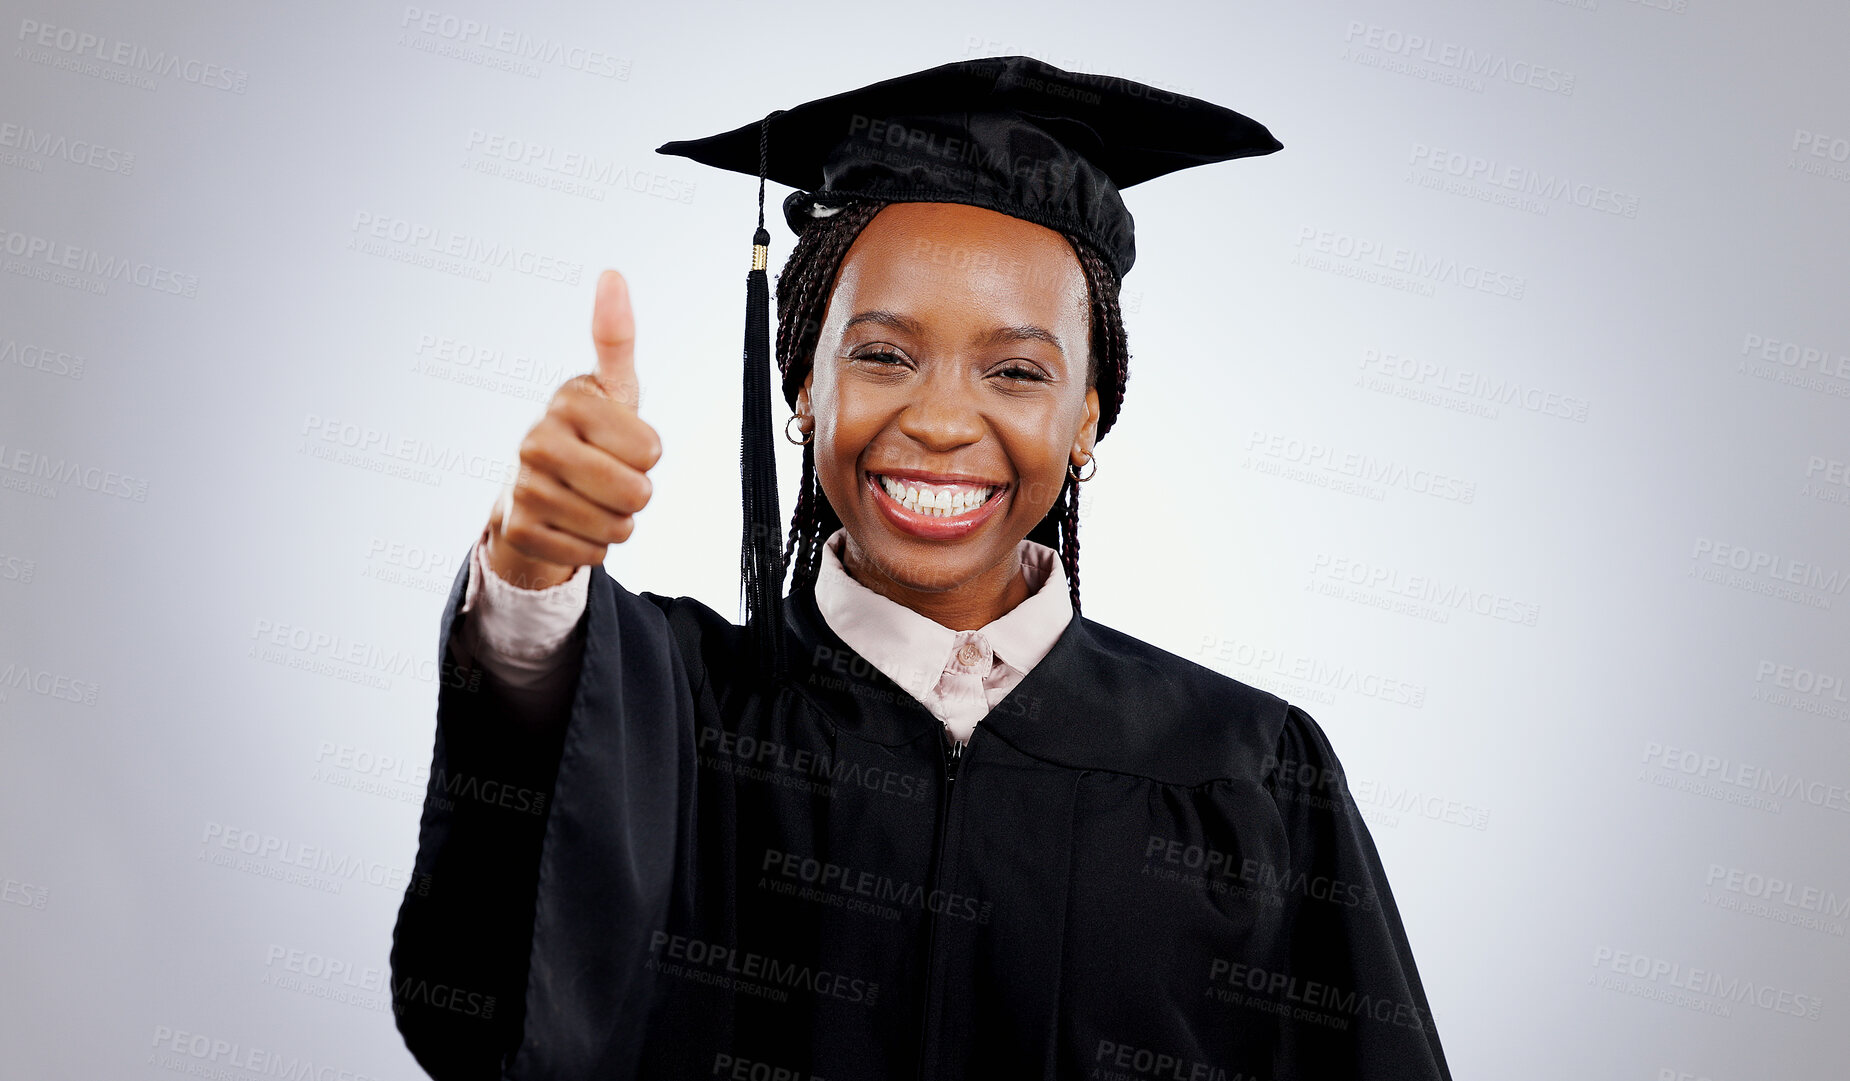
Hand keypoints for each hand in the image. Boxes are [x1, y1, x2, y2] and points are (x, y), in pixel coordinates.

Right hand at [484, 269, 661, 589]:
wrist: (534, 492)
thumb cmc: (589, 435)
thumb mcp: (611, 388)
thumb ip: (616, 338)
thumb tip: (612, 274)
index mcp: (568, 400)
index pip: (652, 450)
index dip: (647, 454)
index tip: (619, 440)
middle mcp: (537, 439)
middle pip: (638, 492)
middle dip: (637, 493)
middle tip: (610, 477)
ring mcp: (523, 486)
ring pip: (618, 527)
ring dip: (616, 522)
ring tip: (590, 500)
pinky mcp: (518, 530)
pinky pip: (592, 554)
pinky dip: (592, 546)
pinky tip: (570, 524)